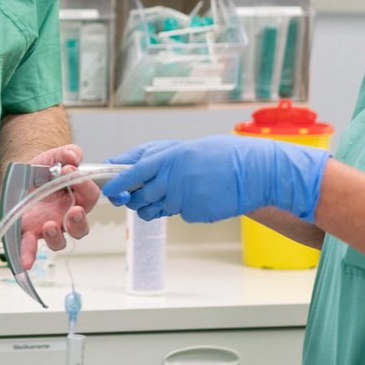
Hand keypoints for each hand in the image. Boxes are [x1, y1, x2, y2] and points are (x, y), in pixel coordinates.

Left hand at [16, 144, 100, 270]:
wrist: (22, 176)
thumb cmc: (44, 170)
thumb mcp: (55, 157)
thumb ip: (67, 153)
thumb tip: (74, 155)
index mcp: (78, 198)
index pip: (90, 195)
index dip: (84, 184)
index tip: (70, 171)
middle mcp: (66, 216)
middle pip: (80, 227)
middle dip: (79, 221)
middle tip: (74, 211)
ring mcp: (49, 226)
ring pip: (59, 241)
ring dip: (56, 236)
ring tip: (49, 225)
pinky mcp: (29, 232)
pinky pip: (30, 247)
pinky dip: (27, 255)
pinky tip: (24, 263)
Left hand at [102, 136, 327, 222]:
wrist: (255, 171)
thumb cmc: (219, 156)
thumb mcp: (184, 149)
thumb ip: (154, 158)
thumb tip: (122, 165)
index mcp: (169, 158)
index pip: (132, 174)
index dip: (116, 184)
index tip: (108, 190)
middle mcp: (174, 180)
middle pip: (138, 197)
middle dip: (133, 199)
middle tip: (137, 194)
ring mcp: (184, 199)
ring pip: (155, 210)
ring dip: (156, 205)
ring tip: (175, 192)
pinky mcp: (195, 214)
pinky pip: (178, 214)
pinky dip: (182, 208)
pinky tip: (199, 196)